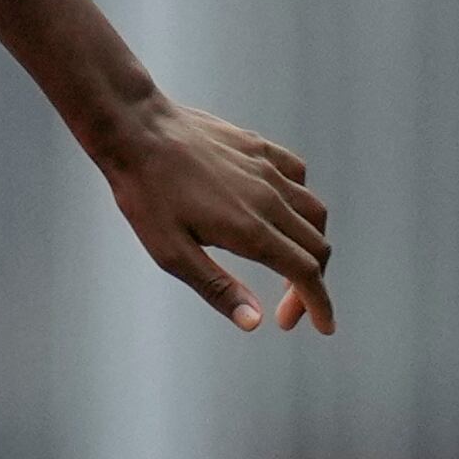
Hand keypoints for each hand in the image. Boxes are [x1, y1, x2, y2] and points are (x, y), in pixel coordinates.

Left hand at [93, 94, 335, 334]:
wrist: (135, 131)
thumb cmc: (146, 196)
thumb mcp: (171, 254)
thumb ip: (217, 288)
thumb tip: (255, 322)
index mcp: (251, 230)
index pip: (305, 273)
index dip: (318, 304)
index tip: (323, 327)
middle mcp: (270, 198)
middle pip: (316, 247)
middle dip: (312, 285)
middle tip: (287, 310)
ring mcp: (267, 169)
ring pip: (314, 212)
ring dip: (312, 245)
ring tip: (289, 267)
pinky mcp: (259, 148)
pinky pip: (299, 176)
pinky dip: (303, 202)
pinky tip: (283, 213)